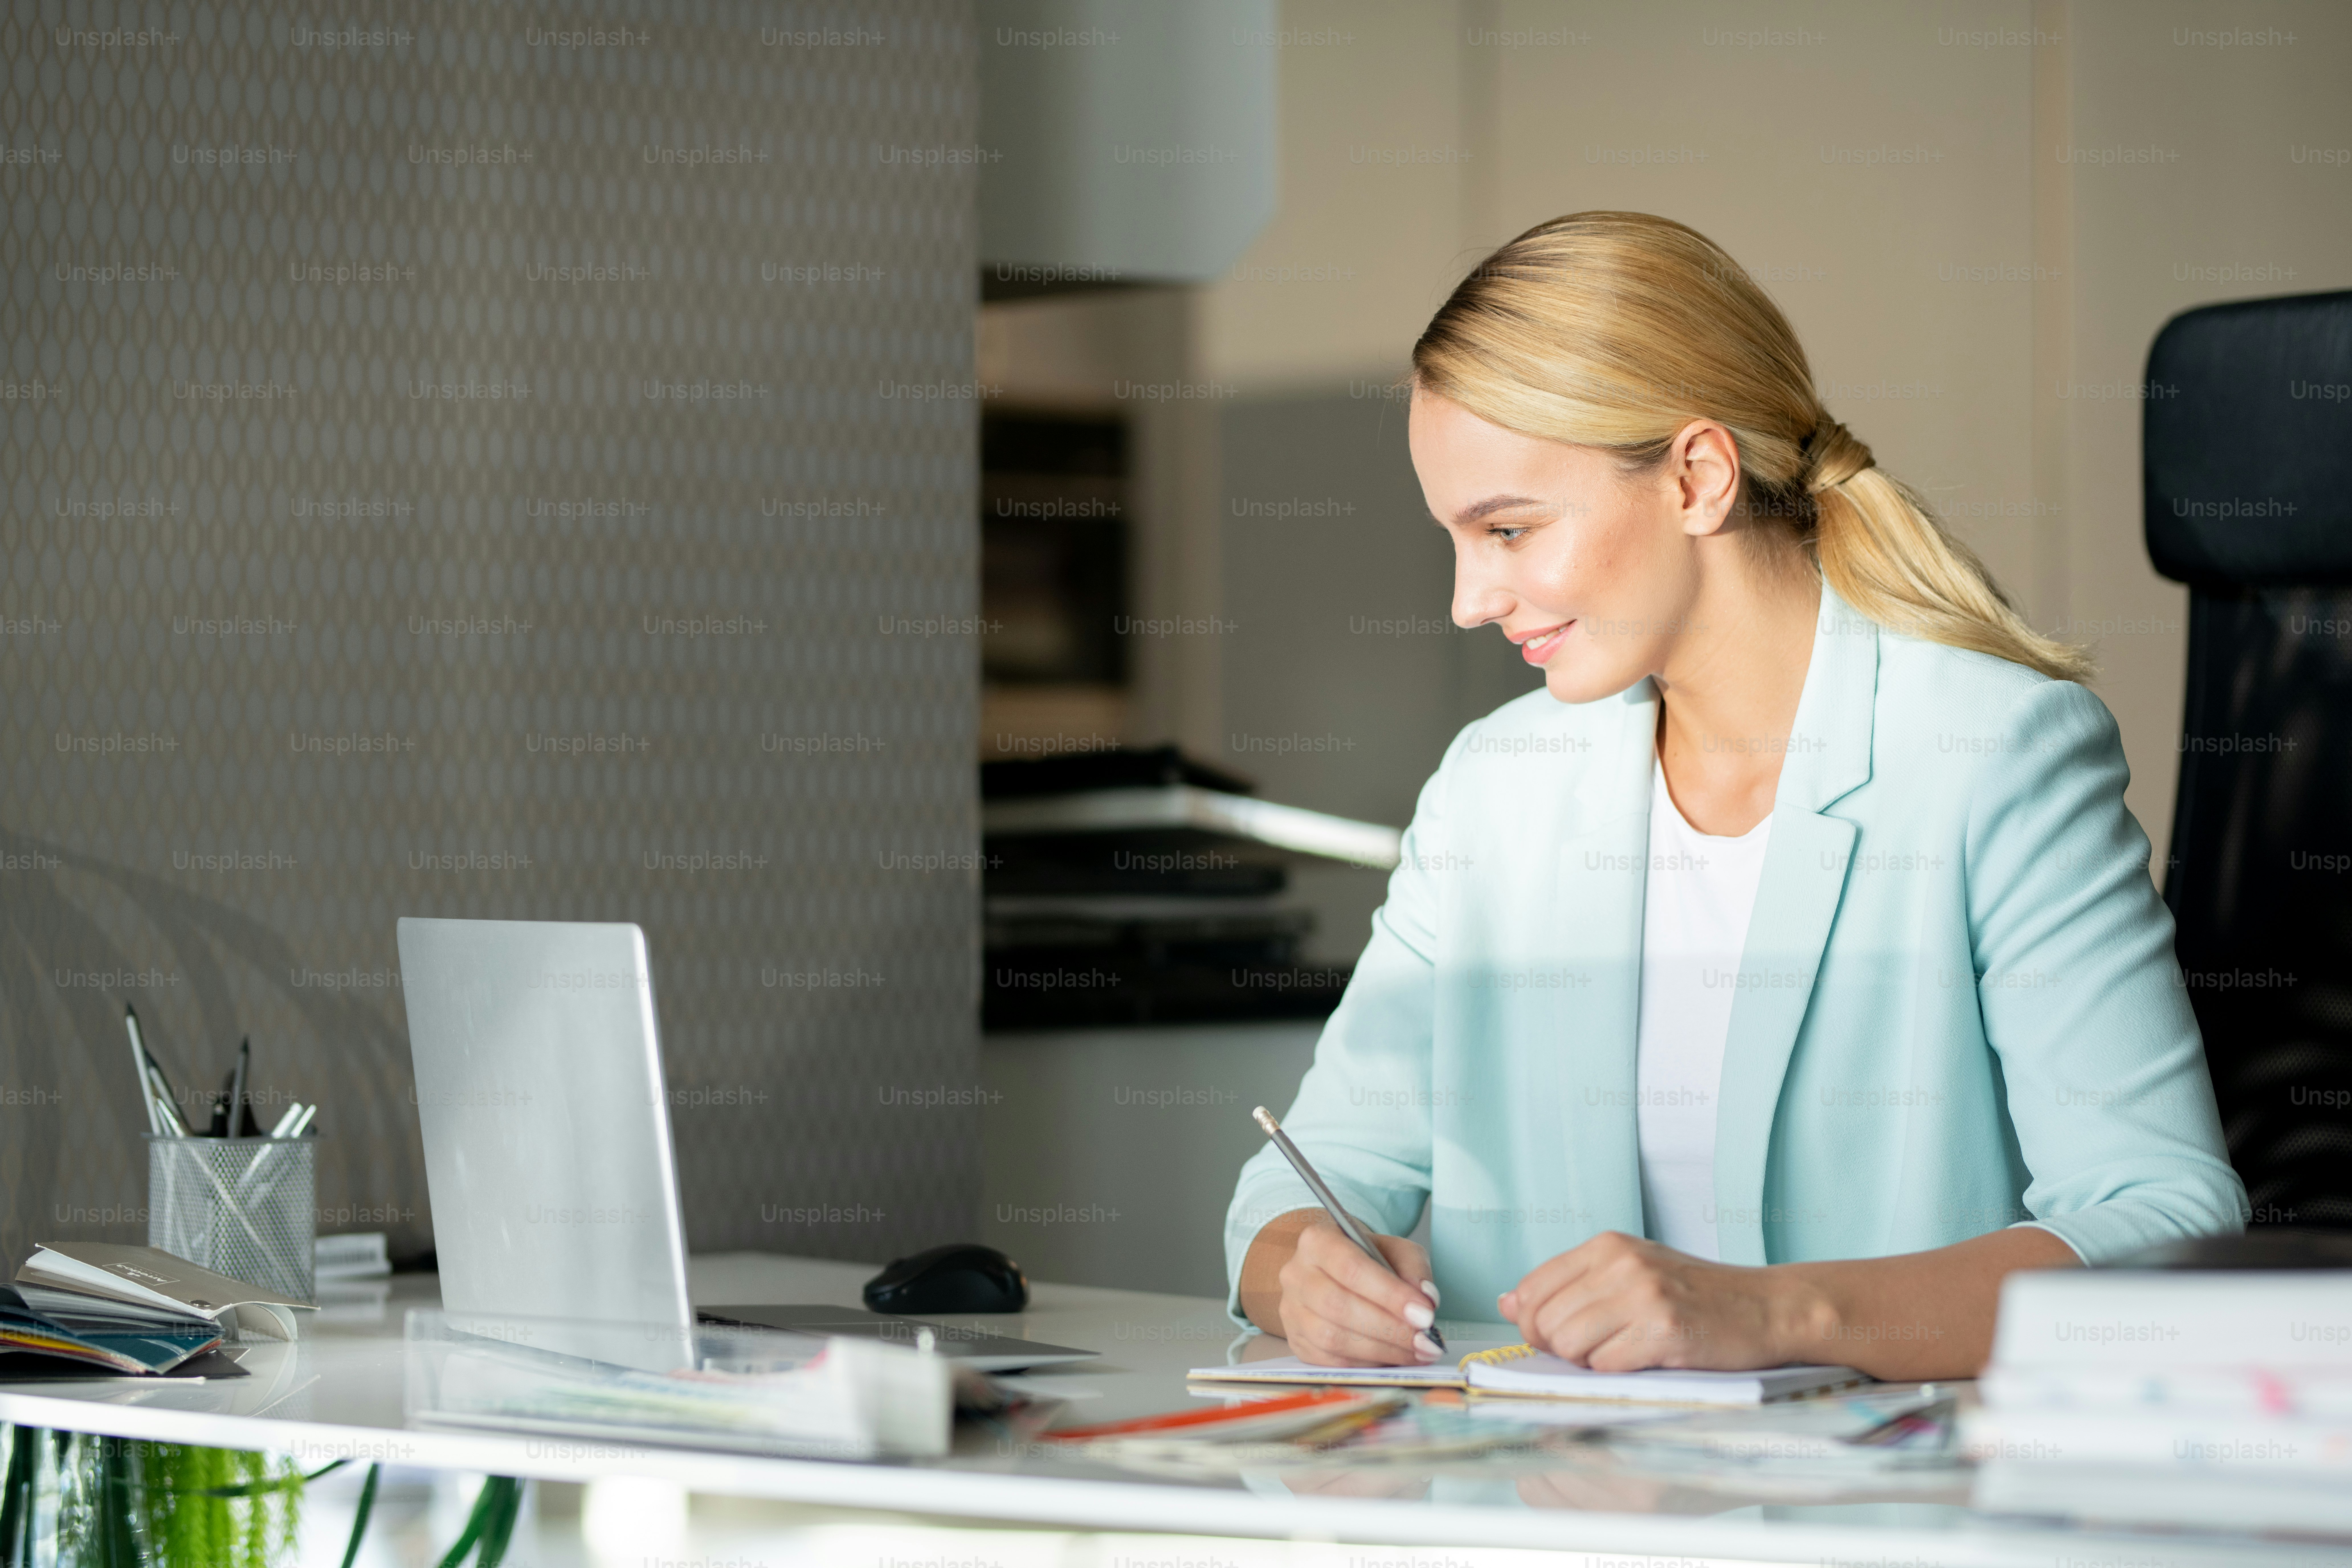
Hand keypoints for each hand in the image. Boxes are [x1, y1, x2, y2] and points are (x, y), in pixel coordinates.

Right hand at [1273, 1214, 1442, 1367]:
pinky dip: (1366, 1363)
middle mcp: (1296, 1274)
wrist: (1334, 1271)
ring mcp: (1291, 1310)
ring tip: (1417, 1353)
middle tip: (1426, 1341)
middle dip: (1389, 1329)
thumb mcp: (1395, 1249)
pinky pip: (1330, 1360)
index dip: (1389, 1295)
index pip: (1352, 1269)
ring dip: (1381, 1351)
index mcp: (1317, 1242)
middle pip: (1339, 1306)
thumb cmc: (1367, 1259)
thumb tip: (1426, 1300)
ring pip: (1332, 1338)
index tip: (1425, 1315)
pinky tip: (1392, 1359)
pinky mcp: (1295, 1340)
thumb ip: (1413, 1268)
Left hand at [1498, 1230, 1813, 1370]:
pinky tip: (1644, 1361)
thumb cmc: (1695, 1296)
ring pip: (1569, 1345)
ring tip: (1623, 1354)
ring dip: (1588, 1363)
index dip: (1533, 1324)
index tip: (1558, 1338)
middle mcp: (1620, 1264)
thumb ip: (1569, 1286)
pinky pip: (1607, 1365)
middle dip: (1560, 1349)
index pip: (1530, 1290)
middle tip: (1598, 1350)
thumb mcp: (1628, 1274)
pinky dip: (1618, 1373)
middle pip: (1545, 1322)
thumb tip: (1508, 1303)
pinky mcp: (1665, 1330)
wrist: (1765, 1307)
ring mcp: (1643, 1295)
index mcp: (1605, 1246)